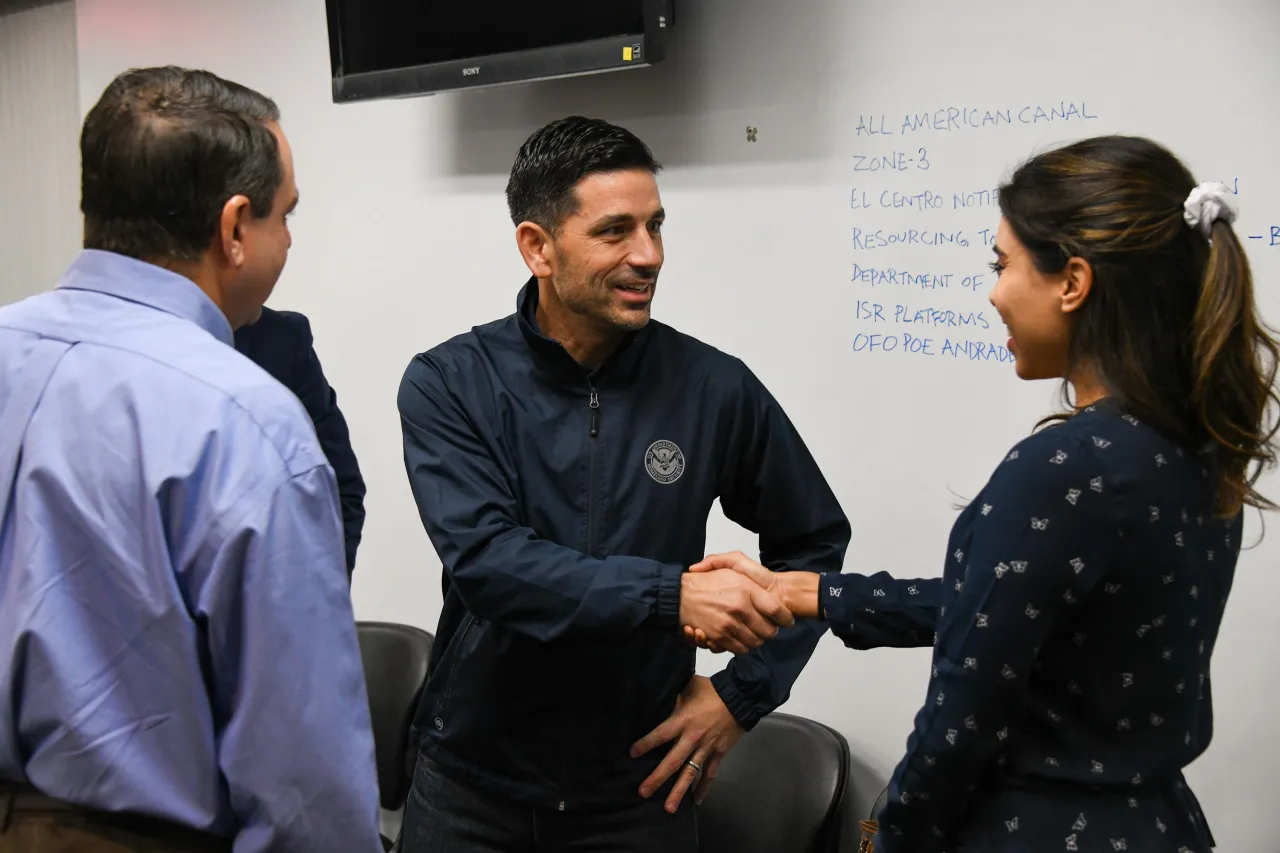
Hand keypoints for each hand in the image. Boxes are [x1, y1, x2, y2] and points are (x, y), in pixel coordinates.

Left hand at [630, 675, 743, 811]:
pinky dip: (704, 787)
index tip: (632, 754)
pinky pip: (710, 773)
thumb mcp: (689, 687)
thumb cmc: (712, 690)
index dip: (646, 744)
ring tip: (668, 808)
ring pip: (690, 773)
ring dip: (679, 791)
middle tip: (643, 792)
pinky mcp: (719, 753)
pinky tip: (698, 801)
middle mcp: (693, 738)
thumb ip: (675, 698)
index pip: (661, 735)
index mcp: (684, 720)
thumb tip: (663, 700)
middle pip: (672, 762)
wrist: (741, 697)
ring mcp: (707, 748)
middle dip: (657, 778)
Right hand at [683, 553, 820, 650]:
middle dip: (770, 631)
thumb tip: (773, 595)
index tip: (786, 620)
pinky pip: (740, 649)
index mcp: (746, 589)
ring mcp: (729, 624)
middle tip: (766, 628)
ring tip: (752, 633)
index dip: (785, 618)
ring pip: (755, 642)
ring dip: (756, 640)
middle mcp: (740, 607)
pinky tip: (739, 637)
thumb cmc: (707, 581)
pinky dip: (742, 647)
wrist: (680, 595)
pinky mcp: (719, 637)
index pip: (777, 610)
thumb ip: (754, 577)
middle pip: (769, 631)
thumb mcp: (732, 567)